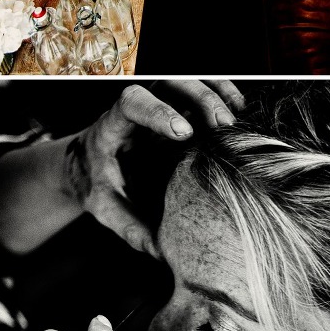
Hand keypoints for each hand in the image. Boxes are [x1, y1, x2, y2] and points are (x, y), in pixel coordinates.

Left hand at [70, 81, 243, 256]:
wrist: (89, 164)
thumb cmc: (96, 185)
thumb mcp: (105, 208)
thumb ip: (128, 227)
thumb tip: (162, 251)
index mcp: (111, 126)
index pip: (131, 103)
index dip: (157, 112)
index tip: (183, 132)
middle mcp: (135, 107)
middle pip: (165, 82)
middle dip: (197, 98)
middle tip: (224, 125)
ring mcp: (157, 103)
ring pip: (184, 79)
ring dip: (213, 91)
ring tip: (236, 117)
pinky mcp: (174, 106)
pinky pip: (198, 88)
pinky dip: (220, 91)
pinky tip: (240, 107)